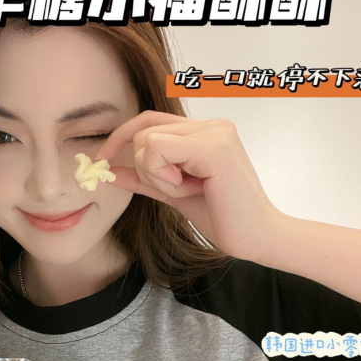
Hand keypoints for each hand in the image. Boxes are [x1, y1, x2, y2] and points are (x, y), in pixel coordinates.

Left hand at [96, 110, 283, 260]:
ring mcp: (216, 133)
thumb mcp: (174, 194)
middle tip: (178, 190)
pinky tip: (188, 189)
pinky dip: (163, 177)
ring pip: (148, 141)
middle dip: (147, 169)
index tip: (103, 161)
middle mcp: (212, 125)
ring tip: (188, 190)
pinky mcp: (215, 148)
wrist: (257, 239)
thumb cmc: (224, 218)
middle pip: (144, 131)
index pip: (150, 121)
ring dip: (157, 176)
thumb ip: (145, 179)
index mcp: (206, 131)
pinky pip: (158, 151)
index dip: (122, 137)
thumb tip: (109, 171)